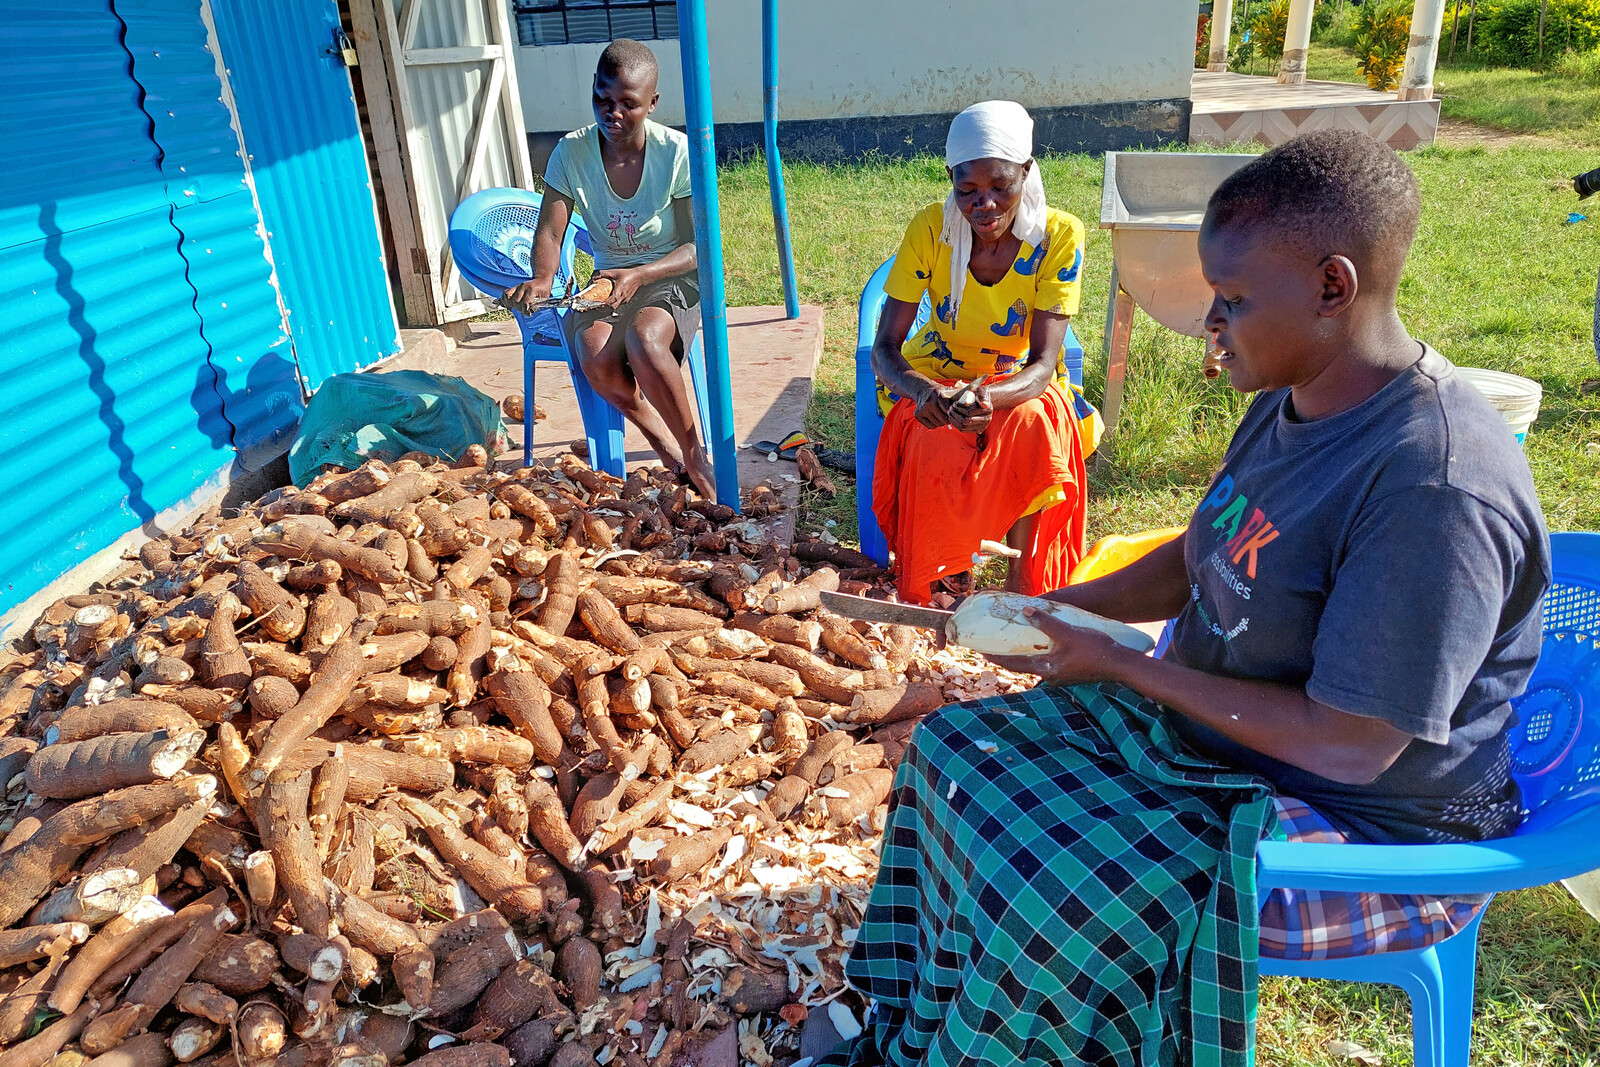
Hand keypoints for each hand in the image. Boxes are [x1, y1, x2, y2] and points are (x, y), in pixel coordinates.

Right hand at [504, 278, 551, 311]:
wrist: (542, 280)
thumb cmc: (544, 290)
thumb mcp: (544, 298)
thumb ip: (536, 305)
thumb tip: (528, 312)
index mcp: (531, 289)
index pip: (525, 302)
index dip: (525, 310)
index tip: (528, 314)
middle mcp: (523, 287)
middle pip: (515, 301)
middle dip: (519, 308)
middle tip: (523, 310)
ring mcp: (518, 286)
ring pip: (508, 296)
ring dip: (510, 304)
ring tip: (514, 308)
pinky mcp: (515, 287)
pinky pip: (506, 293)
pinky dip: (504, 299)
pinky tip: (507, 305)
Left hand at [593, 268, 641, 307]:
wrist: (639, 277)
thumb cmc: (627, 274)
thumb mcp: (614, 272)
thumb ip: (603, 274)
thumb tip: (592, 278)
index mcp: (619, 291)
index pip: (611, 302)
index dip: (603, 305)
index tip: (596, 305)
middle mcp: (623, 298)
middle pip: (612, 308)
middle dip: (603, 309)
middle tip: (595, 306)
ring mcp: (625, 300)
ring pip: (615, 308)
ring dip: (607, 307)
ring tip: (599, 305)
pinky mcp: (626, 301)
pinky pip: (617, 305)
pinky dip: (611, 305)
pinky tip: (607, 301)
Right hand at [913, 382, 953, 428]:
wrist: (921, 389)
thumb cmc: (938, 392)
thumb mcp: (947, 390)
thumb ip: (956, 398)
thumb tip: (968, 407)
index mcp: (938, 394)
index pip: (948, 410)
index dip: (953, 414)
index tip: (954, 413)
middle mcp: (929, 402)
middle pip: (943, 420)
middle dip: (948, 420)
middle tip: (948, 416)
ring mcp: (923, 409)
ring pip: (937, 424)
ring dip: (941, 422)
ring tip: (940, 416)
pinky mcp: (917, 415)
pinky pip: (931, 426)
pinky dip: (934, 424)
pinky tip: (934, 417)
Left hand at [947, 384, 993, 433]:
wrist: (985, 401)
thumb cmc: (981, 394)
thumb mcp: (982, 391)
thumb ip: (983, 397)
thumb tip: (985, 405)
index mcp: (987, 410)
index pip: (969, 412)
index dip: (959, 408)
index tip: (955, 403)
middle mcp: (986, 420)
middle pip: (966, 421)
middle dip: (955, 414)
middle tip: (951, 408)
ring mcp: (982, 426)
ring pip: (963, 426)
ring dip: (954, 420)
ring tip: (951, 413)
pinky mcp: (977, 430)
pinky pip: (963, 430)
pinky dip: (956, 424)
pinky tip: (952, 418)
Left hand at [985, 607, 1130, 684]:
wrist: (1120, 665)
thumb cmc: (1094, 650)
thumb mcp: (1068, 633)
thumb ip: (1047, 623)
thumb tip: (1026, 611)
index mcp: (1046, 668)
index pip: (1013, 664)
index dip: (996, 658)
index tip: (981, 653)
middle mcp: (1050, 674)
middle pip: (1021, 665)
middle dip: (1006, 657)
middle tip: (993, 648)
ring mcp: (1060, 674)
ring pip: (1034, 664)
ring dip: (1022, 655)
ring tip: (1013, 644)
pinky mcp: (1070, 671)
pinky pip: (1047, 662)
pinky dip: (1037, 654)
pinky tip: (1041, 645)